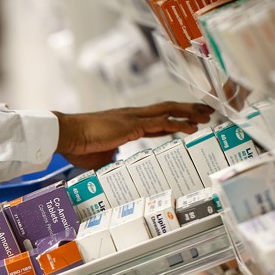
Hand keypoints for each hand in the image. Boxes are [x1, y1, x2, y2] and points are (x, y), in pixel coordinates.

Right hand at [53, 101, 213, 168]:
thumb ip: (113, 157)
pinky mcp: (133, 125)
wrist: (68, 135)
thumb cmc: (79, 146)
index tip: (187, 120)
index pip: (156, 118)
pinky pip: (161, 122)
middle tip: (205, 111)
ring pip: (168, 111)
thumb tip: (116, 166)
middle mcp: (132, 115)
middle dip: (188, 109)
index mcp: (125, 121)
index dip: (173, 119)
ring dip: (189, 112)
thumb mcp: (101, 156)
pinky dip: (178, 123)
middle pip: (167, 108)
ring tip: (206, 115)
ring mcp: (134, 118)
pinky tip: (191, 127)